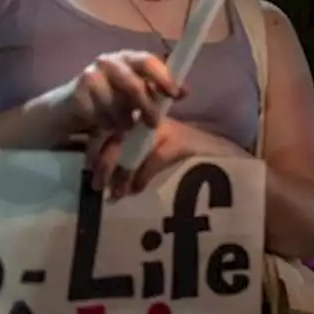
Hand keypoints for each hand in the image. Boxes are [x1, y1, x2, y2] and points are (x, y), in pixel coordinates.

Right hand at [63, 50, 183, 130]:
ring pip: (116, 104)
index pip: (148, 61)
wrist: (74, 104)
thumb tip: (185, 92)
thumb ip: (160, 90)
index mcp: (129, 58)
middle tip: (154, 124)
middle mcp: (109, 61)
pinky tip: (106, 123)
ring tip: (125, 123)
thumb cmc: (114, 96)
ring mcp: (90, 75)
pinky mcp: (76, 93)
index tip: (175, 95)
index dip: (163, 78)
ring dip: (124, 119)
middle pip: (133, 85)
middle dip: (146, 107)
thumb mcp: (139, 91)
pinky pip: (99, 114)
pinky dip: (107, 124)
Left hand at [86, 118, 240, 198]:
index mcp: (145, 120)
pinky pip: (152, 159)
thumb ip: (138, 162)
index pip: (112, 126)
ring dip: (120, 174)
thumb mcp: (159, 156)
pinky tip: (137, 190)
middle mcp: (153, 120)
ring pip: (131, 149)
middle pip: (117, 136)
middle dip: (104, 162)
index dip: (96, 145)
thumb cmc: (193, 159)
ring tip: (114, 193)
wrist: (227, 158)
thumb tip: (112, 182)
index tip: (87, 166)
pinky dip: (142, 176)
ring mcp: (166, 130)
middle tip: (96, 185)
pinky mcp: (179, 142)